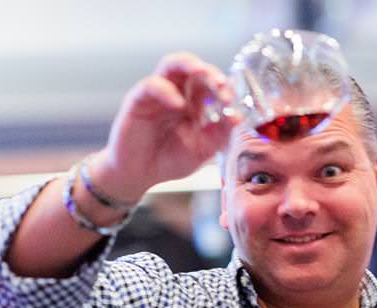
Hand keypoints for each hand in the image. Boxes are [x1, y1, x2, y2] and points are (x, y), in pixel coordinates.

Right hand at [92, 52, 239, 200]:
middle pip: (194, 67)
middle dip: (209, 71)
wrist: (138, 175)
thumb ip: (218, 135)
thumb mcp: (200, 151)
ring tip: (202, 72)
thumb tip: (238, 118)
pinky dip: (166, 91)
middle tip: (220, 82)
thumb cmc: (168, 160)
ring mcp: (158, 94)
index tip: (233, 99)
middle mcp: (178, 92)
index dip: (224, 87)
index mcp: (195, 102)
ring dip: (188, 64)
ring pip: (171, 65)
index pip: (212, 84)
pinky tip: (178, 105)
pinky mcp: (138, 100)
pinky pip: (151, 86)